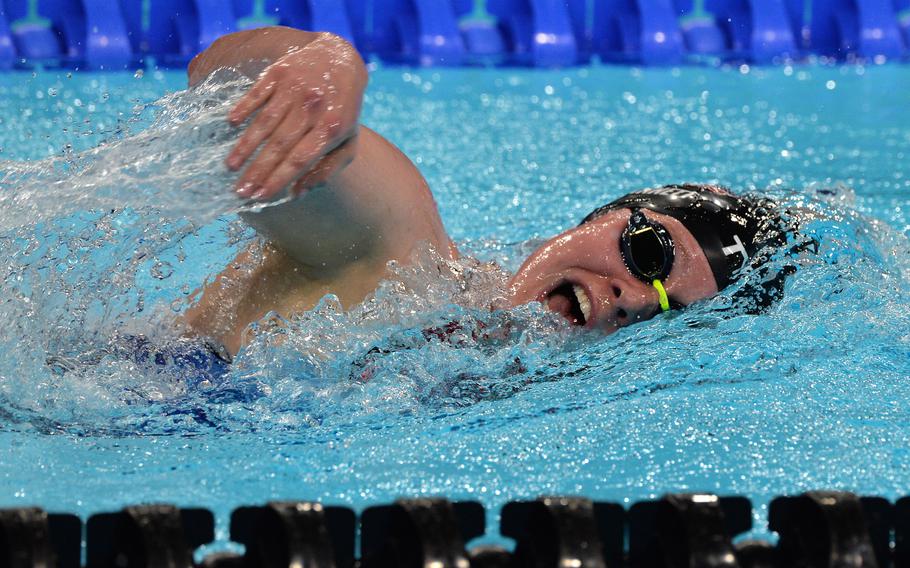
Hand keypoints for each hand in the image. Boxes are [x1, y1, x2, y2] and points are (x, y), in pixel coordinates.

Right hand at [225, 34, 366, 199]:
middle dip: (258, 171)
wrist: (340, 59)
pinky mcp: (280, 72)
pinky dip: (243, 108)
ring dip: (245, 146)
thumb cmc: (342, 109)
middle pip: (280, 145)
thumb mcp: (347, 141)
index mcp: (331, 129)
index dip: (278, 179)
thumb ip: (327, 169)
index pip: (300, 160)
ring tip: (230, 166)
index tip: (259, 197)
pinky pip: (258, 94)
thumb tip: (298, 193)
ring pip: (265, 122)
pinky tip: (231, 124)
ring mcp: (295, 89)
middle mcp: (312, 109)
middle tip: (240, 190)